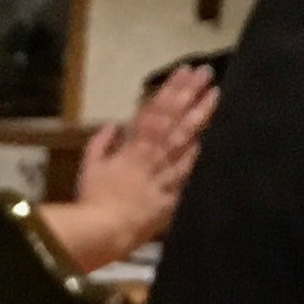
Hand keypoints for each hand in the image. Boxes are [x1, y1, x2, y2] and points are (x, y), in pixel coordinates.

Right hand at [55, 63, 216, 270]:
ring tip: (214, 96)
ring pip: (182, 141)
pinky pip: (184, 175)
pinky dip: (195, 158)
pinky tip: (209, 139)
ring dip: (199, 117)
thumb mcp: (89, 167)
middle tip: (205, 73)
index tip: (183, 71)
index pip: (153, 112)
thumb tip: (113, 125)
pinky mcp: (169, 197)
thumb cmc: (93, 200)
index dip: (170, 90)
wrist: (102, 232)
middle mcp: (150, 156)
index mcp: (131, 148)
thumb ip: (100, 144)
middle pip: (172, 120)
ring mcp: (161, 176)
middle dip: (189, 94)